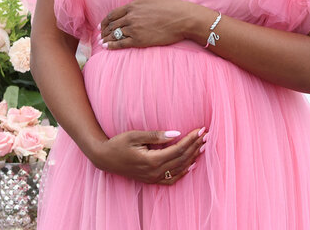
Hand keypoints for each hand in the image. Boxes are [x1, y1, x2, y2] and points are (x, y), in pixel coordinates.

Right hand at [88, 127, 206, 183]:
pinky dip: (184, 172)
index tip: (200, 129)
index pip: (178, 149)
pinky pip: (172, 179)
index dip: (191, 139)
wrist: (104, 159)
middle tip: (205, 135)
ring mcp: (153, 178)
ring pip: (179, 169)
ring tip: (202, 146)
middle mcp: (154, 172)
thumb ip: (156, 136)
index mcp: (151, 160)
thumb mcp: (135, 136)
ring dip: (192, 157)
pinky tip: (191, 164)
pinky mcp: (151, 180)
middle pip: (182, 159)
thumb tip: (176, 133)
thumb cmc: (118, 144)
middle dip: (195, 146)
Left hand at [100, 0, 202, 49]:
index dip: (105, 20)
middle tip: (100, 34)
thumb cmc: (172, 6)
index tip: (102, 24)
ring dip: (106, 38)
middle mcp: (131, 16)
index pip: (113, 13)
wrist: (183, 18)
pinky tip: (106, 47)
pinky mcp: (139, 40)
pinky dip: (111, 45)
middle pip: (112, 24)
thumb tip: (136, 3)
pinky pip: (121, 43)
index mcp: (133, 5)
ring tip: (101, 42)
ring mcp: (134, 29)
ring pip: (114, 34)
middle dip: (104, 30)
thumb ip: (141, 0)